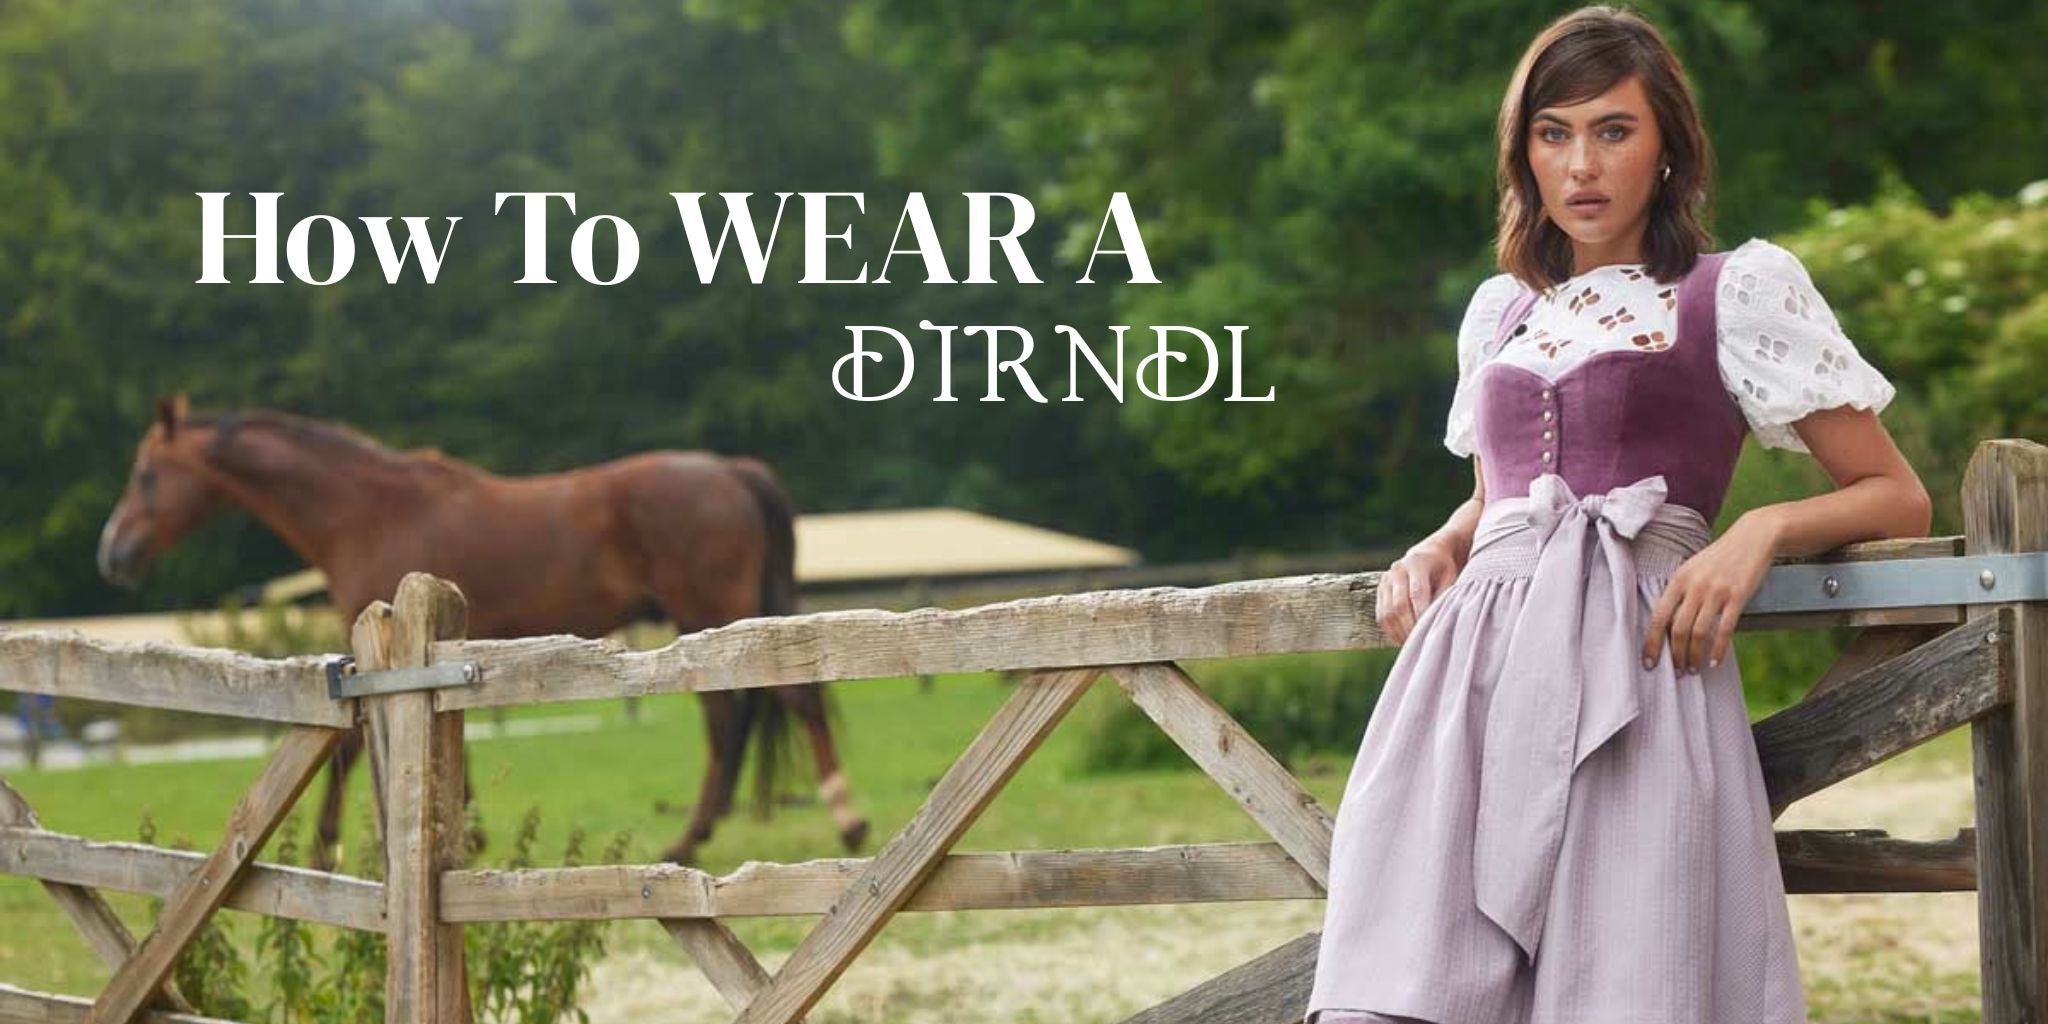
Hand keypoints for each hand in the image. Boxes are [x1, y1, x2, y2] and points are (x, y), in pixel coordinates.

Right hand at [1377, 540, 1461, 645]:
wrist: (1429, 553)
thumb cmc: (1444, 568)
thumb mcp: (1451, 577)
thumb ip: (1444, 596)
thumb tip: (1439, 622)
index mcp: (1417, 564)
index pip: (1417, 593)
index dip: (1422, 615)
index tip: (1430, 632)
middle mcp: (1397, 570)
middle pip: (1399, 605)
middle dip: (1410, 627)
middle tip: (1421, 643)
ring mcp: (1386, 580)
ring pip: (1387, 613)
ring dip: (1399, 632)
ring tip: (1412, 644)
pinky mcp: (1380, 590)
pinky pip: (1381, 615)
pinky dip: (1391, 630)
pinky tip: (1402, 639)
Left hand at [1642, 513, 1777, 674]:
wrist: (1753, 537)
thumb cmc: (1720, 557)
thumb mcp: (1693, 569)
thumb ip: (1680, 592)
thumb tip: (1666, 624)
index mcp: (1678, 579)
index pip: (1658, 617)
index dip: (1651, 642)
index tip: (1649, 662)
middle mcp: (1694, 586)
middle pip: (1677, 630)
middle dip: (1675, 655)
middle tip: (1678, 672)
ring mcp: (1716, 591)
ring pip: (1699, 633)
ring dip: (1694, 656)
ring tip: (1694, 670)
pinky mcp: (1738, 596)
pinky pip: (1725, 629)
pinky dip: (1719, 650)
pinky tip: (1715, 662)